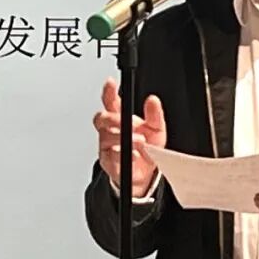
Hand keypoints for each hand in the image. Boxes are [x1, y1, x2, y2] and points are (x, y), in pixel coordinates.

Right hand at [92, 77, 166, 197]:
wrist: (145, 176)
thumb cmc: (147, 149)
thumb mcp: (157, 129)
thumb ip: (155, 114)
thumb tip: (153, 100)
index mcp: (121, 118)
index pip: (111, 101)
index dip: (108, 92)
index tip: (110, 83)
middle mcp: (111, 130)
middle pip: (101, 118)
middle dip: (112, 118)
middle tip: (124, 121)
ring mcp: (107, 145)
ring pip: (105, 135)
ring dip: (122, 136)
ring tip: (139, 141)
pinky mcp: (108, 161)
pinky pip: (109, 154)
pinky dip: (121, 153)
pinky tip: (133, 154)